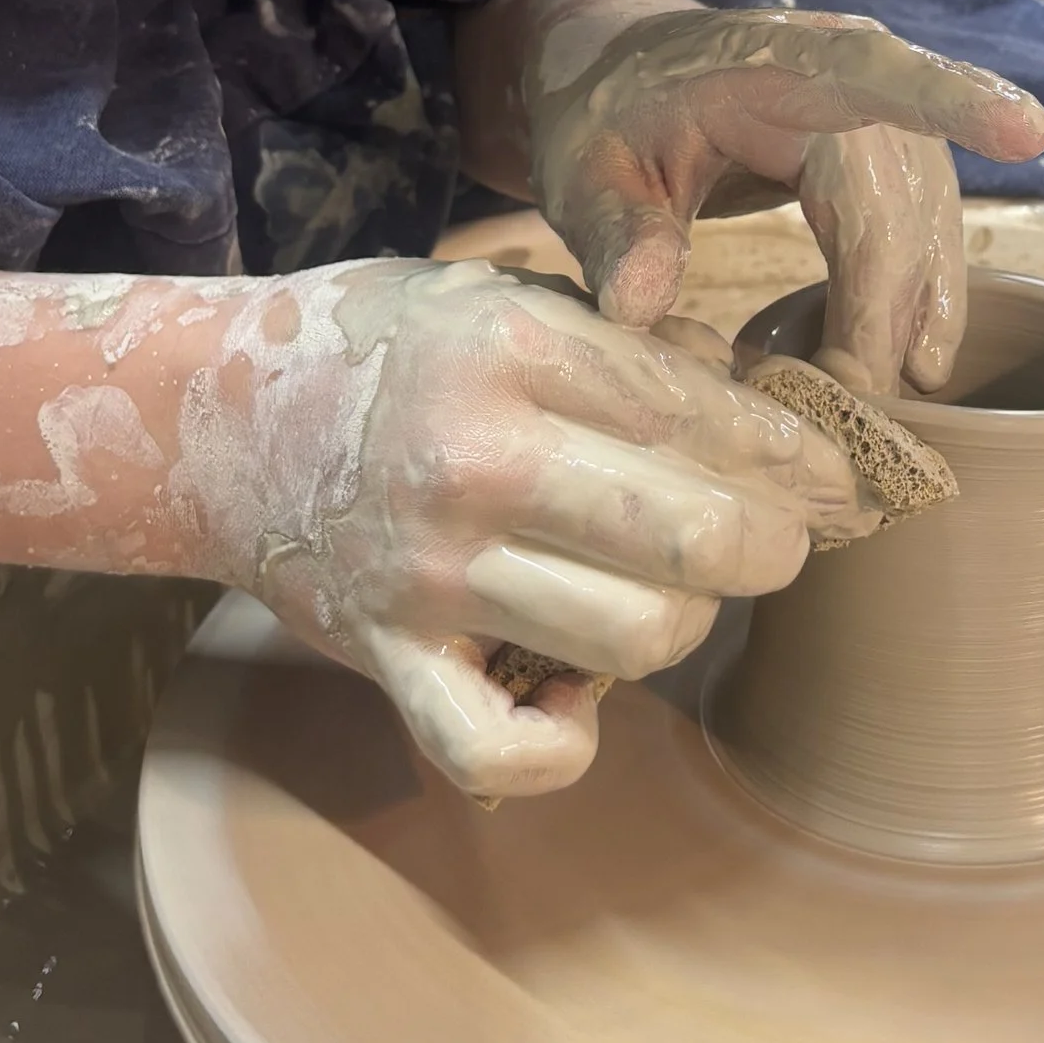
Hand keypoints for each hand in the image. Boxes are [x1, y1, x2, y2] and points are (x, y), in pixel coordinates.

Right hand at [175, 256, 870, 795]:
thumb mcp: (493, 294)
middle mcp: (475, 457)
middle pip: (693, 537)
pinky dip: (563, 744)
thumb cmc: (377, 350)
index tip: (835, 480)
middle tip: (777, 543)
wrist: (208, 417)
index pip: (698, 412)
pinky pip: (498, 748)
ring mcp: (428, 569)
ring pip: (635, 639)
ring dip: (683, 629)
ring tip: (672, 597)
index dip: (791, 455)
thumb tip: (739, 388)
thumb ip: (619, 338)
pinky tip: (579, 700)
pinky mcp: (384, 655)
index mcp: (511, 348)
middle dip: (770, 546)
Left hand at [521, 0, 1043, 389]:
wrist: (618, 70)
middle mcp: (844, 73)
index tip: (1029, 132)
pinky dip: (919, 296)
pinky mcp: (886, 153)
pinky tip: (908, 359)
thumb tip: (642, 306)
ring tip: (896, 394)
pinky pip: (924, 227)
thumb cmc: (602, 113)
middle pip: (898, 198)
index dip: (951, 100)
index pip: (871, 71)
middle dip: (885, 308)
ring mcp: (876, 113)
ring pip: (927, 219)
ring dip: (918, 309)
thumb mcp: (579, 169)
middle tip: (846, 403)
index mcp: (769, 59)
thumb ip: (611, 232)